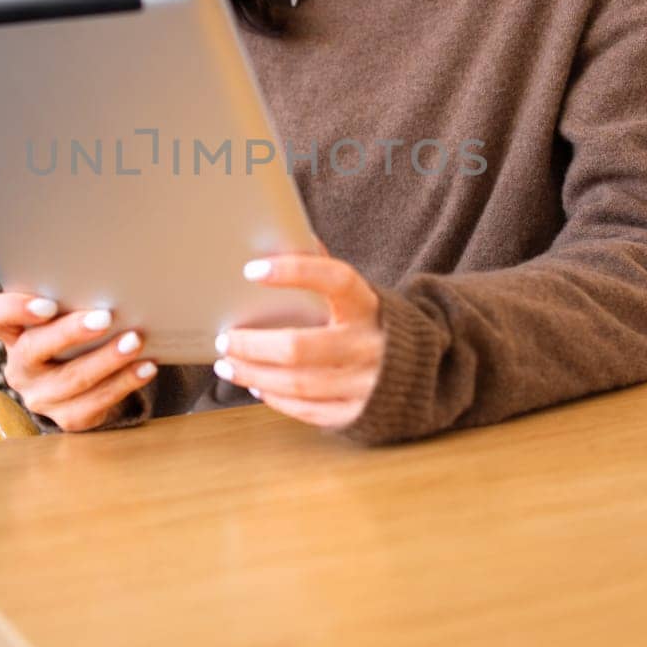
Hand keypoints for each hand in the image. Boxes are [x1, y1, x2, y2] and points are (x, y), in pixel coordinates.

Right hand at [0, 293, 156, 432]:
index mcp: (12, 334)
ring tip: (134, 341)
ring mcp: (41, 397)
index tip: (48, 304)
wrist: (87, 383)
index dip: (15, 310)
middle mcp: (20, 368)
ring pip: (71, 380)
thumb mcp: (66, 316)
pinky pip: (95, 404)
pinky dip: (124, 383)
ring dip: (106, 359)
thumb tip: (112, 278)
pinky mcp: (67, 418)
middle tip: (105, 318)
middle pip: (33, 349)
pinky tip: (145, 367)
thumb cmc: (77, 335)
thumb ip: (73, 301)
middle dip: (70, 333)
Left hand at [212, 236, 385, 429]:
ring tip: (228, 364)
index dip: (295, 272)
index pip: (335, 279)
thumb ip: (326, 269)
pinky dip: (276, 399)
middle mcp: (371, 345)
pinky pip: (307, 410)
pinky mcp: (358, 414)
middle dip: (253, 345)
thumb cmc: (373, 324)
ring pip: (297, 384)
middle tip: (225, 337)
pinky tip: (257, 386)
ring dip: (254, 374)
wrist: (421, 372)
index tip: (252, 269)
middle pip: (299, 347)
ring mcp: (366, 384)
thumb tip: (290, 232)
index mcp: (369, 305)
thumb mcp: (360, 295)